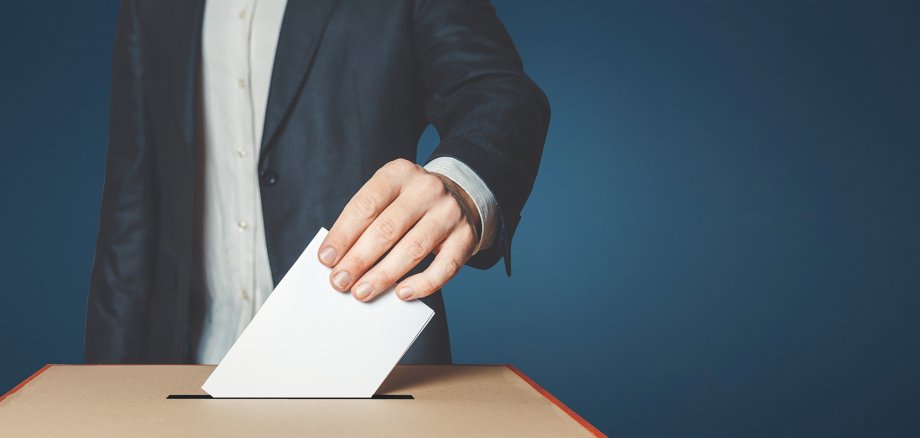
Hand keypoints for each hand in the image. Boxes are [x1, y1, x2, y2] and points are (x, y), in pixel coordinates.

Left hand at [318, 158, 479, 301]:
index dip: (343, 235)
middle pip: (387, 228)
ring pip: (413, 248)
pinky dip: (422, 284)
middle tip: (339, 282)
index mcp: (399, 173)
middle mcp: (427, 189)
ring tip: (362, 292)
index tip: (326, 259)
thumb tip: (338, 259)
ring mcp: (449, 213)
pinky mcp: (466, 238)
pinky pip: (444, 267)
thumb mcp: (387, 197)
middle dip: (359, 259)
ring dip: (383, 275)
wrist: (459, 198)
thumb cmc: (409, 204)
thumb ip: (365, 221)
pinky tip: (402, 293)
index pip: (366, 205)